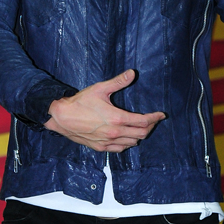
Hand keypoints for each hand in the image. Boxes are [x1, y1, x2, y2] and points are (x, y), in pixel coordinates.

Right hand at [45, 69, 164, 151]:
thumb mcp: (100, 89)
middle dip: (150, 127)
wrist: (61, 117)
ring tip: (142, 127)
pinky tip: (128, 138)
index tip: (161, 115)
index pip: (143, 121)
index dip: (155, 118)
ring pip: (132, 143)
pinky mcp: (100, 147)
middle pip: (141, 134)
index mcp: (117, 119)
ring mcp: (107, 142)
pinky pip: (120, 149)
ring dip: (139, 136)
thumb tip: (132, 73)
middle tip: (153, 120)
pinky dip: (127, 144)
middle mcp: (115, 133)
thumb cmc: (80, 102)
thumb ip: (118, 82)